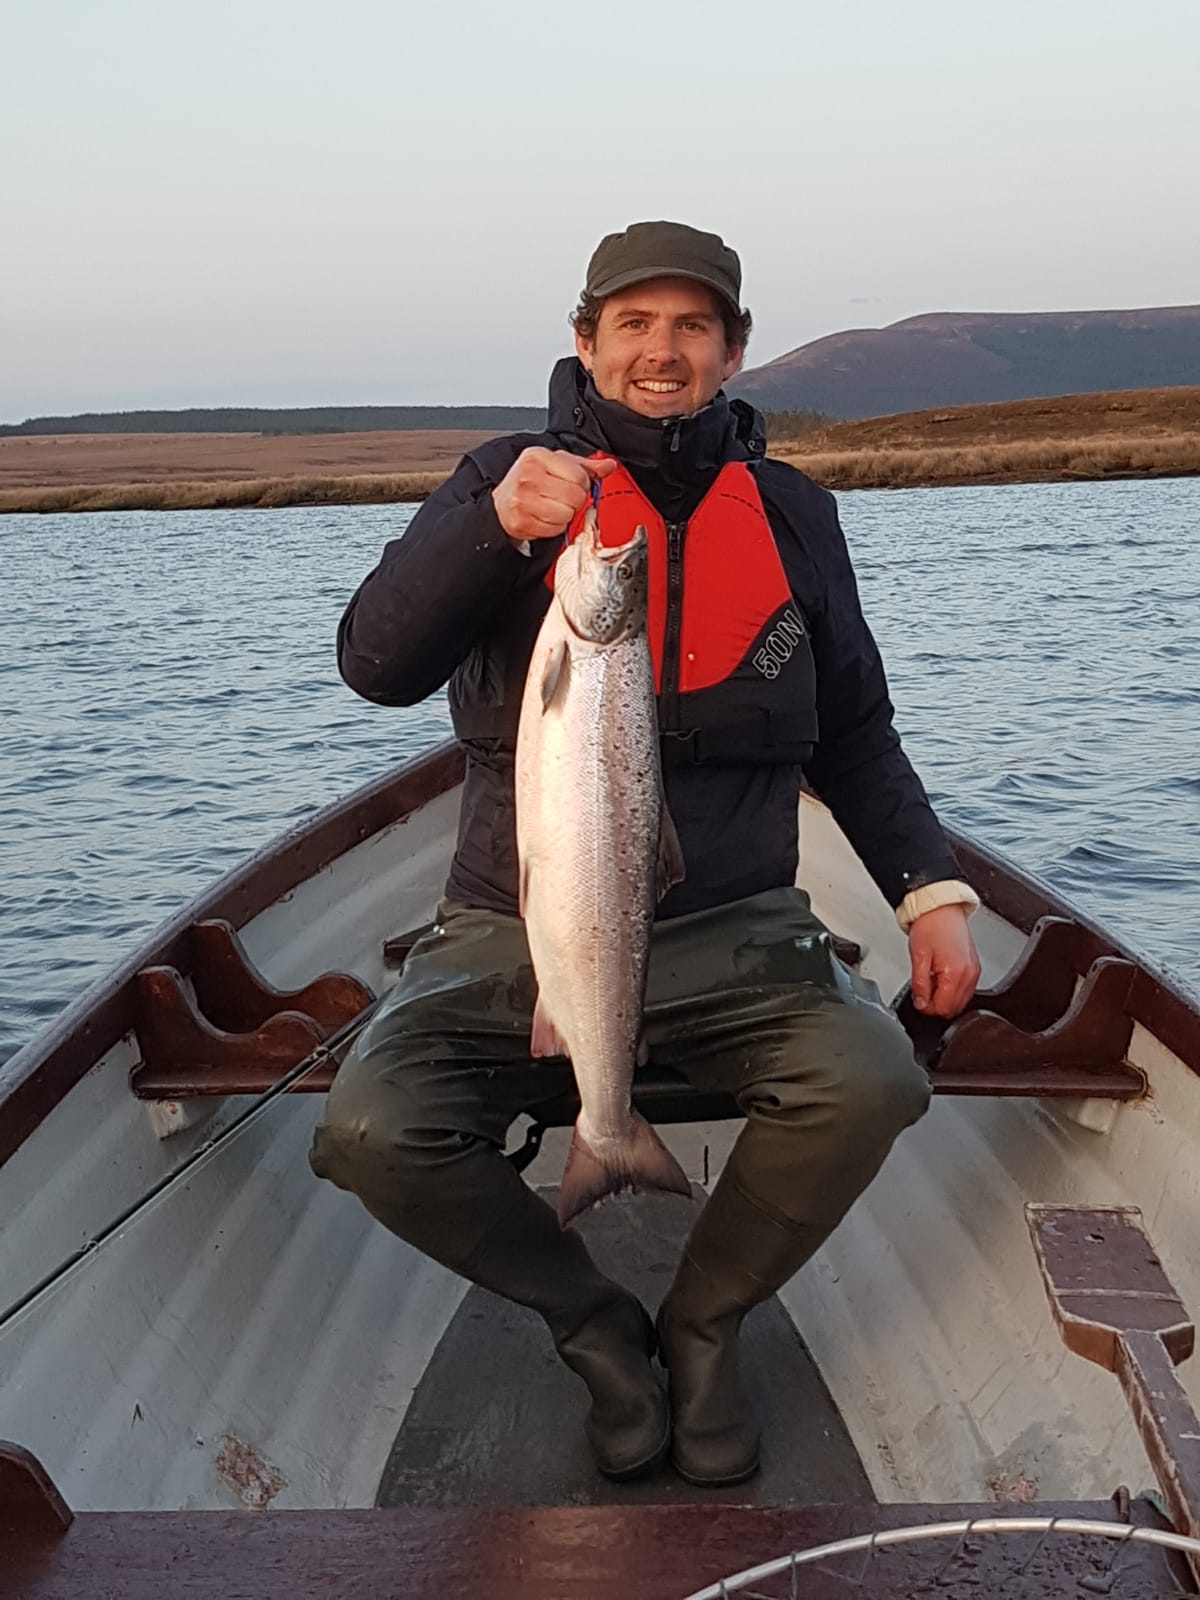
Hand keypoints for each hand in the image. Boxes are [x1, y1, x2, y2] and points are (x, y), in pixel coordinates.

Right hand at [492, 449, 615, 544]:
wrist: (501, 504)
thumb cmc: (529, 482)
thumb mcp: (556, 464)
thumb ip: (584, 466)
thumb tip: (609, 466)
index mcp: (537, 457)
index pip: (579, 475)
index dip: (582, 484)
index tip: (572, 485)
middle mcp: (528, 477)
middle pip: (575, 497)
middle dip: (574, 501)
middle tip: (562, 498)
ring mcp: (523, 501)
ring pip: (567, 515)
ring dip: (565, 515)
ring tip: (552, 507)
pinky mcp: (522, 522)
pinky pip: (555, 530)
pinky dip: (555, 527)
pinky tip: (544, 517)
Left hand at [908, 903, 980, 1017]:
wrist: (942, 909)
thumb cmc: (930, 926)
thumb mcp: (918, 957)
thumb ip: (920, 984)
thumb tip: (921, 1003)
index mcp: (956, 972)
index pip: (944, 1008)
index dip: (927, 1008)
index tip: (918, 1000)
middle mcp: (969, 974)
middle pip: (954, 1008)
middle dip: (936, 1004)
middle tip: (922, 991)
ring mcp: (974, 972)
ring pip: (961, 1001)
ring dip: (944, 997)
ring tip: (931, 979)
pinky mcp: (975, 968)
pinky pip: (965, 990)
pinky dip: (952, 989)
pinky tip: (940, 977)